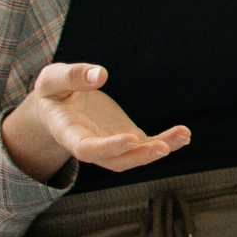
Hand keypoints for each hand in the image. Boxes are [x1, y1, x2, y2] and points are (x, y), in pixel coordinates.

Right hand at [1, 62, 188, 180]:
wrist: (58, 105)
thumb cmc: (53, 91)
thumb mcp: (52, 79)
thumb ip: (71, 76)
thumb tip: (99, 75)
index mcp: (67, 133)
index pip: (86, 149)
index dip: (108, 147)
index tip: (130, 139)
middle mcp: (90, 146)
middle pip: (114, 161)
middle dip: (139, 156)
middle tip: (163, 148)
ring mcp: (110, 144)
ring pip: (134, 155)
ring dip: (159, 149)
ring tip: (183, 136)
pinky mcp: (126, 137)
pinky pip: (146, 144)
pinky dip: (165, 142)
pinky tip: (184, 136)